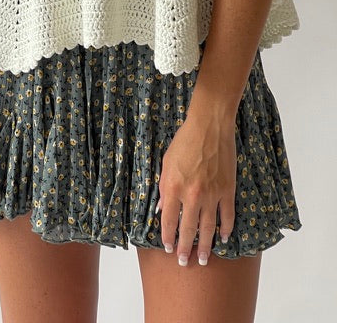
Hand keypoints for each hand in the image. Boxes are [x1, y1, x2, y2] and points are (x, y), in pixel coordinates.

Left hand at [156, 111, 235, 265]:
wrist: (209, 127)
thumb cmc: (185, 141)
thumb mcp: (166, 163)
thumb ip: (164, 188)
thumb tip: (163, 209)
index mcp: (174, 187)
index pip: (169, 220)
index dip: (168, 237)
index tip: (168, 248)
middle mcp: (192, 195)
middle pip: (188, 229)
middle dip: (185, 248)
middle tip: (184, 263)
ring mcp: (211, 194)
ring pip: (208, 228)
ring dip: (205, 246)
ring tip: (203, 259)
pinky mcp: (227, 190)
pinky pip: (227, 216)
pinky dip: (226, 229)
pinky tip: (224, 239)